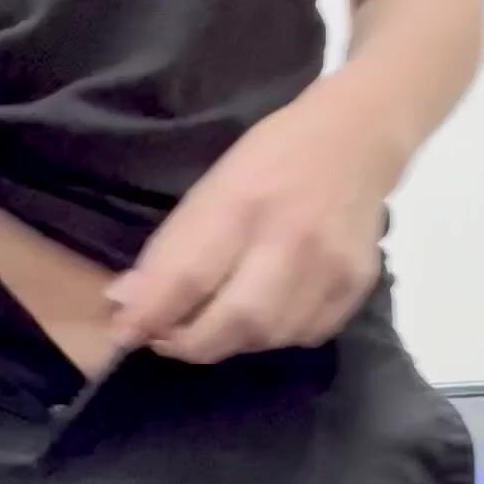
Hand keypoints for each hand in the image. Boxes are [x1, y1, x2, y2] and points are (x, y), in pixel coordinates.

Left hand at [107, 84, 389, 363]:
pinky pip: (306, 335)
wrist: (358, 139)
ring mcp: (330, 266)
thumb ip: (172, 248)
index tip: (125, 334)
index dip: (150, 315)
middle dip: (190, 343)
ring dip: (230, 341)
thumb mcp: (213, 186)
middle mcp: (292, 239)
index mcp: (244, 202)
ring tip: (213, 325)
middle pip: (235, 321)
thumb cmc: (272, 156)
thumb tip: (126, 302)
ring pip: (269, 337)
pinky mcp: (357, 285)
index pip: (189, 276)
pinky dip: (274, 336)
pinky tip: (262, 316)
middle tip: (168, 340)